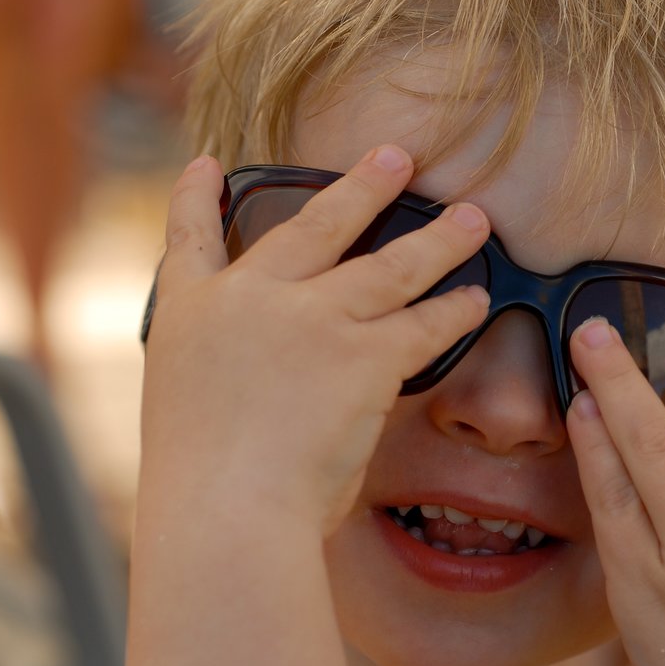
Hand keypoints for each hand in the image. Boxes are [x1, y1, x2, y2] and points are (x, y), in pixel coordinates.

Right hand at [141, 148, 490, 532]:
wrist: (225, 511)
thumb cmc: (204, 490)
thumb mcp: (187, 413)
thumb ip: (230, 379)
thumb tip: (274, 386)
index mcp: (188, 315)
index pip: (188, 242)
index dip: (194, 198)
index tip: (208, 167)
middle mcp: (250, 299)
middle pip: (314, 224)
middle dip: (362, 185)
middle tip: (397, 154)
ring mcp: (310, 318)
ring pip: (389, 264)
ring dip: (438, 238)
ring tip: (472, 218)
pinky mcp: (363, 353)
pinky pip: (424, 323)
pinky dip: (456, 310)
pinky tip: (477, 298)